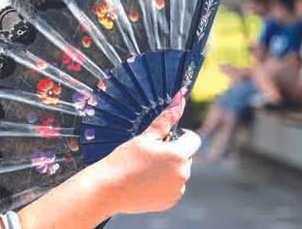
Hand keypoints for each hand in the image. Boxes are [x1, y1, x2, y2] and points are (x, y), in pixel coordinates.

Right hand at [91, 91, 200, 214]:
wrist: (108, 188)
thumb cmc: (124, 159)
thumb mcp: (145, 137)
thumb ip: (165, 119)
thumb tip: (179, 100)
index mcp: (178, 155)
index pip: (194, 140)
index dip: (181, 135)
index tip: (165, 137)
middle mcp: (183, 174)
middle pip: (186, 157)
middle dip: (173, 153)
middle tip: (150, 153)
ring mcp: (177, 190)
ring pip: (179, 173)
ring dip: (169, 169)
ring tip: (145, 168)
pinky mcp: (169, 202)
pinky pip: (173, 188)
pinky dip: (163, 184)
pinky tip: (145, 181)